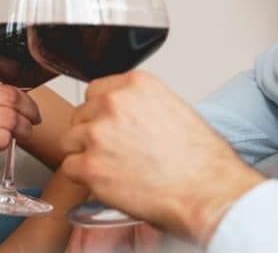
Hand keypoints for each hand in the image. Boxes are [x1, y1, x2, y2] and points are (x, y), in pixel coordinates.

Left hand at [61, 71, 263, 244]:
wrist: (208, 193)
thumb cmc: (202, 161)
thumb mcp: (174, 109)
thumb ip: (142, 104)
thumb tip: (127, 114)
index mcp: (136, 84)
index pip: (96, 91)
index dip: (102, 113)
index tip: (110, 126)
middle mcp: (114, 103)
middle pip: (81, 114)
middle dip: (93, 133)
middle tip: (115, 152)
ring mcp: (99, 134)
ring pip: (71, 140)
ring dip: (86, 154)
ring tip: (113, 169)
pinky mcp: (90, 166)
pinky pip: (69, 168)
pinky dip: (84, 178)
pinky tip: (107, 183)